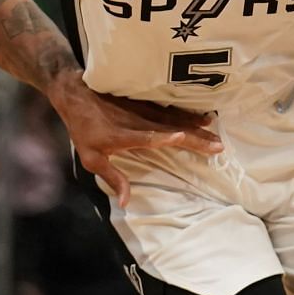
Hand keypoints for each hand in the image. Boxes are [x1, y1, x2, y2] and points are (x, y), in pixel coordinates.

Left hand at [54, 83, 223, 206]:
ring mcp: (143, 109)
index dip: (162, 137)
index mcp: (122, 135)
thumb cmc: (83, 129)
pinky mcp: (147, 101)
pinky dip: (189, 113)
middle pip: (170, 128)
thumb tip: (126, 202)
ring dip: (197, 125)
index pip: (145, 136)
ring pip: (174, 118)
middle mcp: (136, 121)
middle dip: (195, 137)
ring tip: (216, 133)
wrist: (76, 93)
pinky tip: (204, 117)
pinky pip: (171, 109)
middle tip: (218, 146)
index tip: (181, 137)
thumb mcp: (91, 158)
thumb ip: (112, 178)